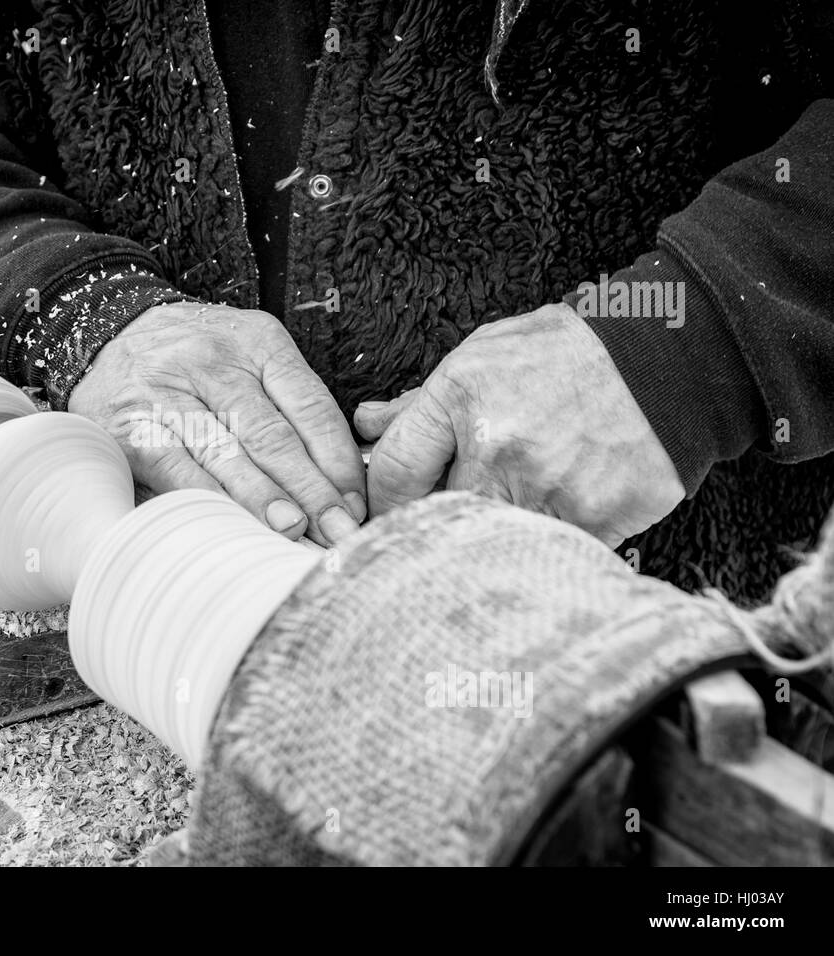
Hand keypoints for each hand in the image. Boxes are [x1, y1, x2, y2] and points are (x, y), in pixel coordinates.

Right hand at [69, 301, 365, 544]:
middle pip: (273, 435)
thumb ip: (288, 406)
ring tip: (294, 532)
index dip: (337, 460)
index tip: (355, 503)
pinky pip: (178, 470)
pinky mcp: (133, 426)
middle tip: (336, 530)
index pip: (310, 405)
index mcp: (257, 343)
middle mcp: (213, 361)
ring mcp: (169, 392)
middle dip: (310, 490)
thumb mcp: (249, 358)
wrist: (109, 334)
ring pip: (227, 453)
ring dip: (263, 499)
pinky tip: (233, 526)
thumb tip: (338, 482)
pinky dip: (208, 500)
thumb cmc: (196, 360)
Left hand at [355, 303, 683, 546]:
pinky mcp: (595, 520)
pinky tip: (560, 506)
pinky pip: (550, 550)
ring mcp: (548, 489)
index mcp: (464, 399)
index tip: (385, 512)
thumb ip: (421, 402)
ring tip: (514, 503)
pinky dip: (547, 540)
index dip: (380, 500)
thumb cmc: (568, 354)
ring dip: (493, 531)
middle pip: (436, 517)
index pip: (392, 472)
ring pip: (492, 539)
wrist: (670, 360)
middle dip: (435, 520)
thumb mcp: (484, 357)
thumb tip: (366, 426)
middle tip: (450, 515)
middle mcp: (500, 448)